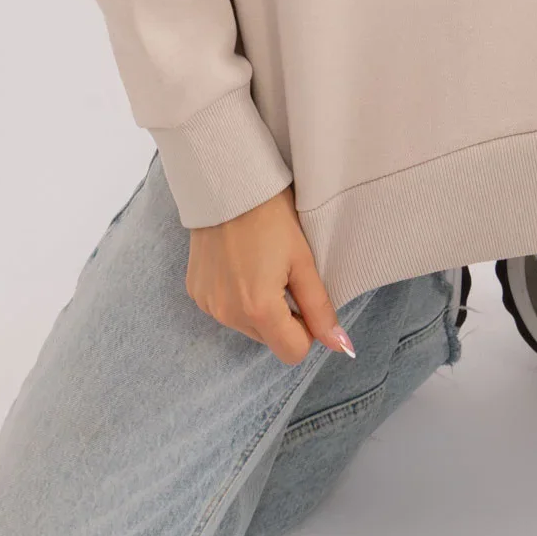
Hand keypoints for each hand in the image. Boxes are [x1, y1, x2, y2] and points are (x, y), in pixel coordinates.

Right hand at [186, 184, 356, 365]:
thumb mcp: (303, 261)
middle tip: (282, 273)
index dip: (306, 329)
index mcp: (259, 310)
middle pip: (269, 339)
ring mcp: (208, 305)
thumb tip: (341, 346)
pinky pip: (225, 309)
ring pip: (247, 326)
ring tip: (260, 265)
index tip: (304, 296)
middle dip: (281, 316)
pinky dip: (236, 295)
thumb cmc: (271, 217)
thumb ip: (320, 308)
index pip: (293, 352)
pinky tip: (239, 263)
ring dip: (258, 307)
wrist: (227, 183)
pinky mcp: (196, 292)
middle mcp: (228, 315)